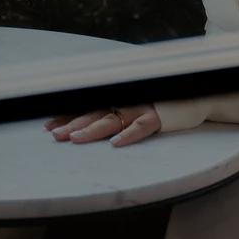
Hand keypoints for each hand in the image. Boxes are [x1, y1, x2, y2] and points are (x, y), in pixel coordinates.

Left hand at [43, 105, 160, 147]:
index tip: (48, 126)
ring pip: (112, 119)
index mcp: (116, 99)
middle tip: (55, 135)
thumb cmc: (157, 102)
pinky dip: (128, 134)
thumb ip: (111, 110)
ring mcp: (140, 108)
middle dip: (72, 124)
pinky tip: (116, 143)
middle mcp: (124, 102)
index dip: (67, 117)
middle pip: (93, 114)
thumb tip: (84, 123)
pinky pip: (141, 126)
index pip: (86, 108)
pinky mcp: (158, 117)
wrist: (190, 95)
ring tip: (76, 138)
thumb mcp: (131, 102)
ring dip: (93, 129)